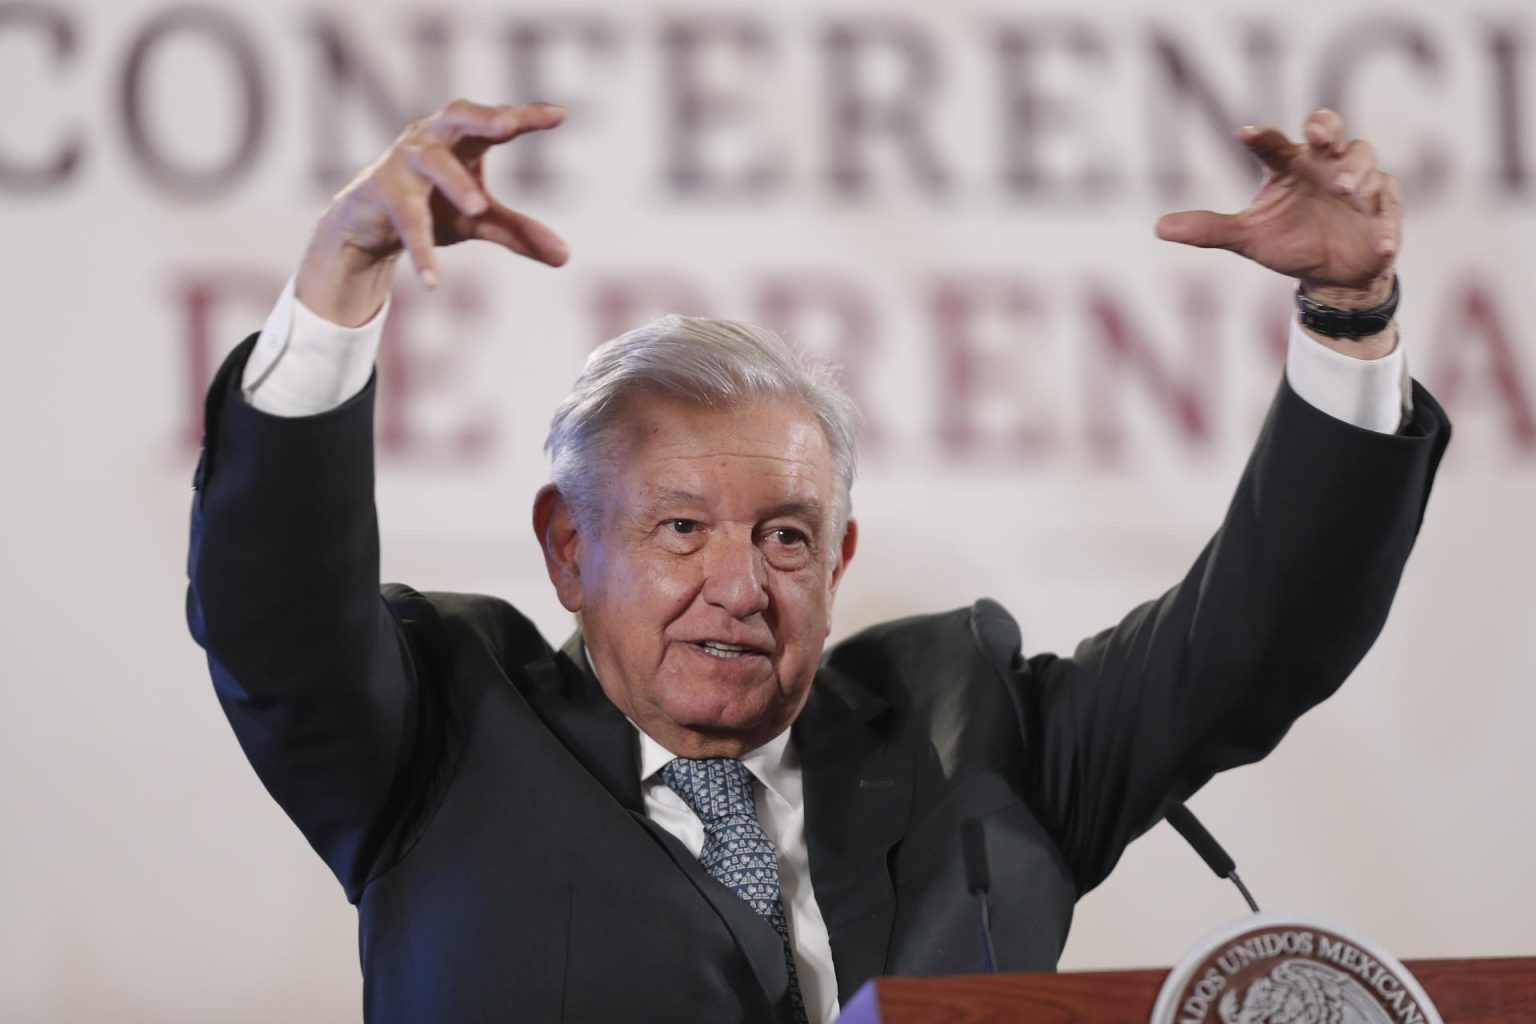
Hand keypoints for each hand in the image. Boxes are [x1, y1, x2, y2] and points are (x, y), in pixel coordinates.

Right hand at [297, 100, 568, 325]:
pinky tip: (433, 283)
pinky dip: (421, 251)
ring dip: (455, 183)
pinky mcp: (382, 193)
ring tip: (479, 207)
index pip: (497, 122)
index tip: (560, 115)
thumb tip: (565, 257)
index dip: (526, 116)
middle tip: (510, 125)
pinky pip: (406, 220)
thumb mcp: (480, 220)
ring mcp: (403, 162)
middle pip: (459, 118)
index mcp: (461, 138)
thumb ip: (520, 232)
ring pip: (432, 164)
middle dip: (483, 119)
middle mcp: (431, 139)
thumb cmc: (433, 206)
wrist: (368, 224)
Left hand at [1155, 109, 1399, 309]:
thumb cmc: (1290, 242)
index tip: (1243, 133)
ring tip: (1346, 188)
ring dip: (1357, 171)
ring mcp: (1359, 183)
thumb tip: (1157, 228)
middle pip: (1331, 131)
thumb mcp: (1248, 238)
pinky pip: (1388, 211)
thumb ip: (1209, 229)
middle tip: (1316, 135)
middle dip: (1326, 128)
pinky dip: (1387, 227)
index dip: (1261, 137)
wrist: (1331, 274)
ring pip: (1365, 161)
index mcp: (1290, 166)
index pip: (1274, 145)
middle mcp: (1325, 166)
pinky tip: (1383, 245)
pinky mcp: (1383, 209)